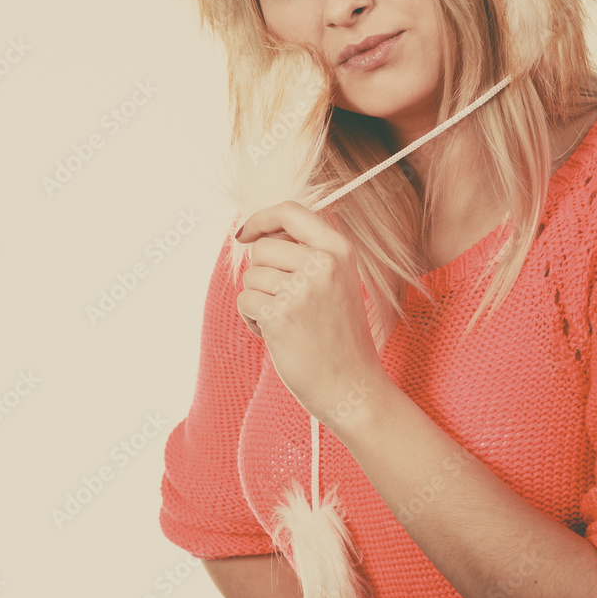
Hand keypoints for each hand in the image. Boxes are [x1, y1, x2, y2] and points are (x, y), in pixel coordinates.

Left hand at [235, 200, 385, 425]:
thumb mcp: (336, 281)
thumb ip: (306, 253)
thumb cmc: (338, 335)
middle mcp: (323, 264)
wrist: (352, 386)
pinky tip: (276, 335)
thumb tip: (256, 233)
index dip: (261, 218)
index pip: (290, 211)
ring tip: (286, 322)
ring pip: (251, 277)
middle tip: (284, 301)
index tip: (244, 233)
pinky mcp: (281, 315)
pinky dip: (252, 320)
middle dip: (262, 274)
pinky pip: (245, 302)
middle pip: (262, 248)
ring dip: (258, 301)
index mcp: (339, 250)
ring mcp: (302, 289)